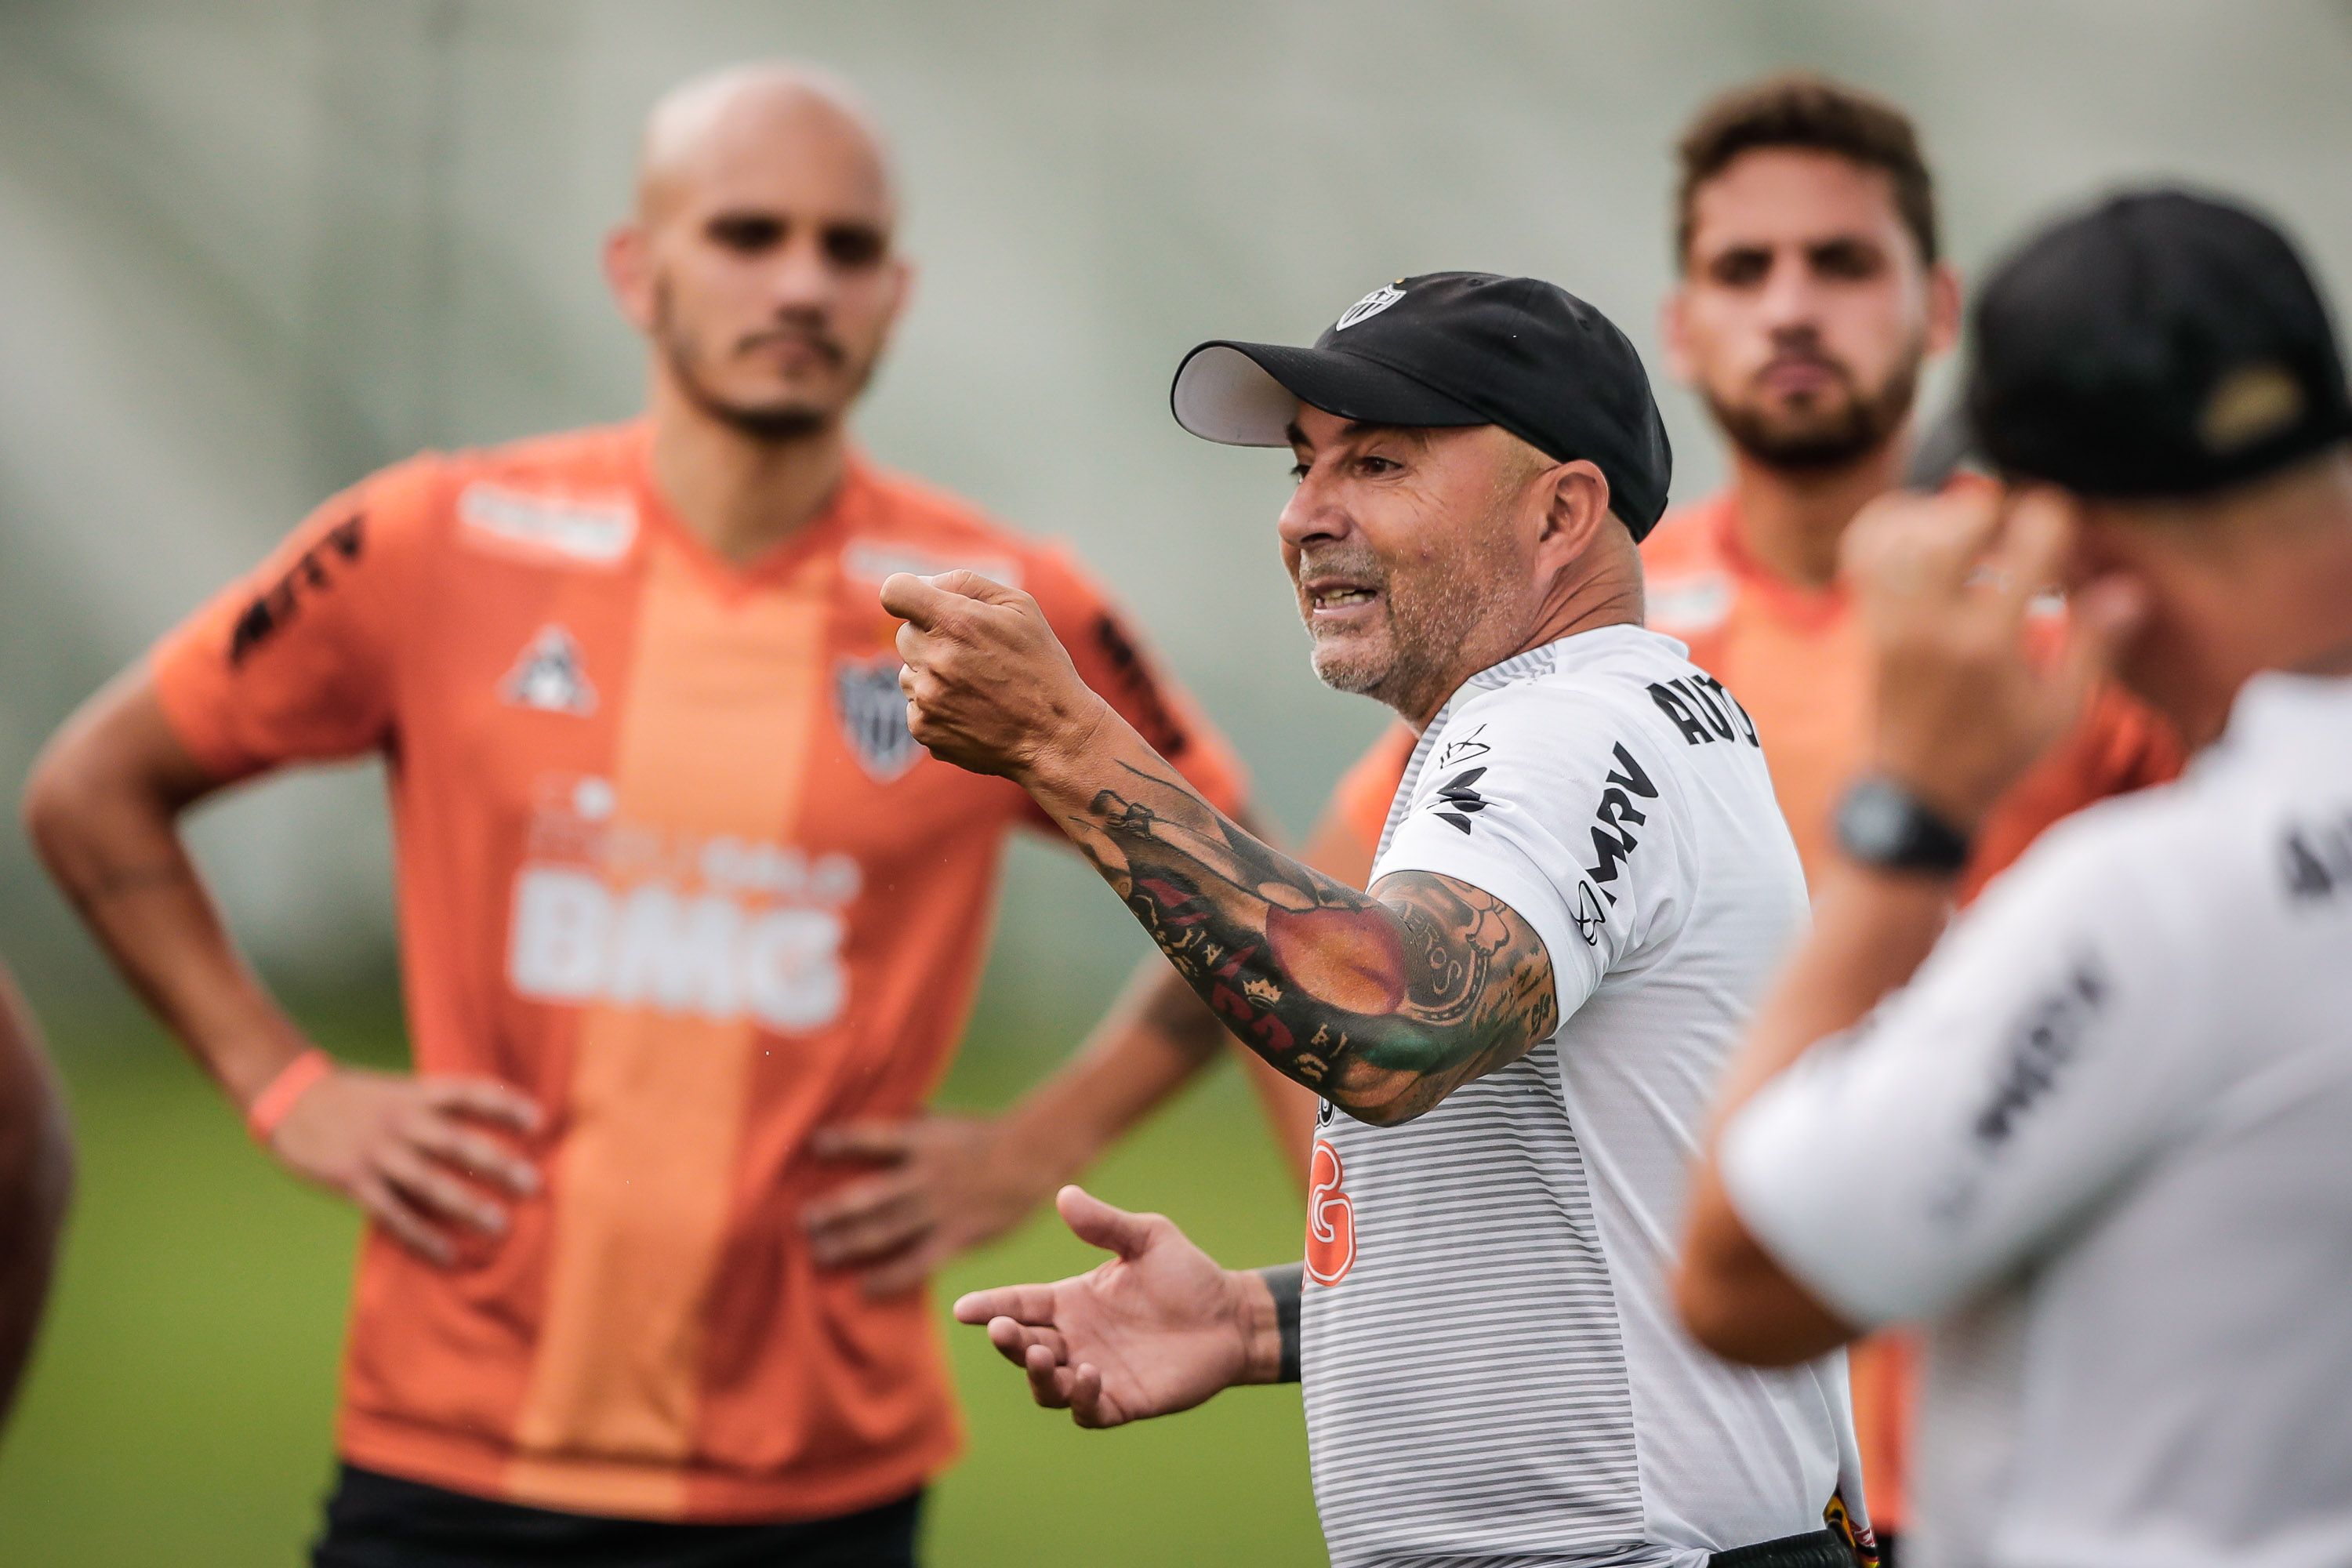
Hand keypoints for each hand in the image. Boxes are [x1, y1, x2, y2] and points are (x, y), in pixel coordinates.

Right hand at [265, 1066, 540, 1265]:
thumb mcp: (398, 1090)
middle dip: (497, 1163)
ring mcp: (377, 1153)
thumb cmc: (355, 1098)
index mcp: (415, 1094)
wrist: (289, 1099)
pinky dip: (422, 1237)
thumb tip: (488, 1131)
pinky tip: (448, 1254)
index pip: (469, 1092)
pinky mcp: (353, 1183)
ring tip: (499, 1224)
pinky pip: (394, 1215)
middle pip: (457, 1142)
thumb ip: (436, 1108)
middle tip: (533, 1183)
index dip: (504, 1104)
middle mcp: (400, 1122)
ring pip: (429, 1183)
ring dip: (466, 1205)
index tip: (539, 1119)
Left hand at [804, 1113, 1049, 1296]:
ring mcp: (939, 1209)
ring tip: (820, 1253)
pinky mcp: (956, 1237)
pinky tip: (865, 1288)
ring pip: (884, 1231)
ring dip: (847, 1244)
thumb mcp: (947, 1122)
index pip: (870, 1138)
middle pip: (867, 1198)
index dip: (840, 1142)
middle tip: (803, 1222)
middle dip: (832, 1212)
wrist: (1034, 1158)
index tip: (814, 1146)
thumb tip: (881, 1116)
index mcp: (921, 1141)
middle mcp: (924, 1176)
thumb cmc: (989, 1136)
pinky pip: (916, 1263)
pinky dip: (888, 1278)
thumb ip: (913, 1124)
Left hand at [882, 571, 1110, 781]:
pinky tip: (970, 711)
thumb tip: (924, 584)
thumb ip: (966, 584)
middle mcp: (936, 658)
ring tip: (976, 687)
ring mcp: (926, 697)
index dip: (905, 594)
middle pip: (905, 635)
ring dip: (932, 675)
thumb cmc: (1041, 665)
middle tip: (971, 655)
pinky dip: (936, 707)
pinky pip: (914, 706)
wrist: (1055, 734)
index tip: (919, 604)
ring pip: (908, 672)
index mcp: (957, 621)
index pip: (896, 592)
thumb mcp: (1020, 607)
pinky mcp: (923, 728)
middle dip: (931, 638)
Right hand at [951, 1185, 1279, 1428]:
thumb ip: (1106, 1223)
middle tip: (1004, 1330)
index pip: (1020, 1303)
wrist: (1231, 1316)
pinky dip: (1079, 1398)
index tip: (963, 1309)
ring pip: (1046, 1386)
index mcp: (1072, 1300)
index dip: (990, 1305)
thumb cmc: (1186, 1274)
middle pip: (1024, 1346)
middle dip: (1008, 1340)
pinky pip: (1087, 1410)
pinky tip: (1088, 1375)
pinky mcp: (1122, 1402)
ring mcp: (1095, 1373)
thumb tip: (1065, 1195)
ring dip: (1037, 1374)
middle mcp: (1075, 1339)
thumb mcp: (1148, 1237)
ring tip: (1042, 1354)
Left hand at [1842, 486, 2146, 829]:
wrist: (1915, 794)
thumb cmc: (1998, 754)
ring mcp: (1891, 618)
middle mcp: (1932, 623)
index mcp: (1989, 643)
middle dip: (1997, 509)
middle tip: (2012, 533)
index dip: (2055, 522)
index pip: (2030, 540)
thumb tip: (2130, 586)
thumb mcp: (2061, 710)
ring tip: (1973, 536)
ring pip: (1907, 526)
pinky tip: (1927, 534)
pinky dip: (1893, 525)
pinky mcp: (1868, 619)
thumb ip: (2095, 643)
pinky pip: (1865, 547)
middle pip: (1958, 517)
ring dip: (1945, 514)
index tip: (2060, 540)